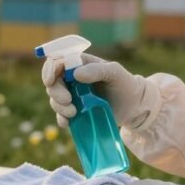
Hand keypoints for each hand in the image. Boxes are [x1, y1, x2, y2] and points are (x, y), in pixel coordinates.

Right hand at [41, 54, 155, 128]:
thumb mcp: (115, 72)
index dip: (50, 69)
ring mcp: (73, 95)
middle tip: (68, 100)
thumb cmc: (125, 84)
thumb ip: (97, 70)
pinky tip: (66, 123)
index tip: (50, 80)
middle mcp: (72, 78)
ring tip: (73, 113)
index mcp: (80, 64)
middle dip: (55, 91)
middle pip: (52, 81)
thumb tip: (75, 74)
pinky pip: (61, 115)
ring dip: (59, 106)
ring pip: (54, 98)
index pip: (57, 61)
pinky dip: (61, 119)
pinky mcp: (75, 111)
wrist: (134, 107)